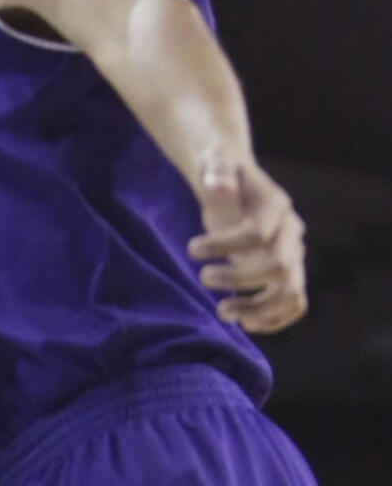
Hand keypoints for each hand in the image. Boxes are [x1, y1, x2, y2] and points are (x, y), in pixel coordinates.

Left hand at [188, 157, 307, 333]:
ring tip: (222, 314)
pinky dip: (273, 320)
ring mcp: (292, 255)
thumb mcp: (215, 162)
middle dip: (238, 280)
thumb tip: (221, 189)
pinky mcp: (287, 274)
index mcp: (275, 206)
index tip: (191, 249)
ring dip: (258, 309)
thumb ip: (218, 171)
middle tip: (203, 278)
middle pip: (278, 267)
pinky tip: (244, 323)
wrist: (236, 183)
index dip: (223, 245)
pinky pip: (293, 304)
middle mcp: (290, 233)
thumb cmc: (221, 172)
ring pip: (291, 293)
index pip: (257, 234)